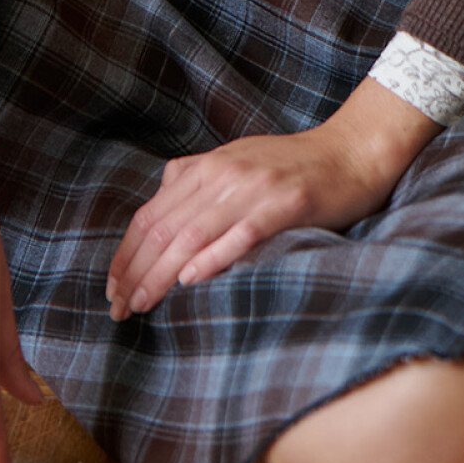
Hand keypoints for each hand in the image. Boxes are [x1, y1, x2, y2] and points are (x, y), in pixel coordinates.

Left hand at [106, 76, 440, 320]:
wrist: (351, 152)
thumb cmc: (294, 165)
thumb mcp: (237, 162)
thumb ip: (198, 182)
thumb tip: (160, 205)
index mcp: (206, 167)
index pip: (149, 215)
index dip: (125, 255)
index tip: (112, 290)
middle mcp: (222, 174)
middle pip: (163, 229)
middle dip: (134, 273)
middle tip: (119, 310)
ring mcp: (253, 188)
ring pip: (193, 235)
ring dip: (161, 274)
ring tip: (142, 305)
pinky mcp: (285, 204)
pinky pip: (241, 233)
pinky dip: (213, 257)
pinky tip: (192, 280)